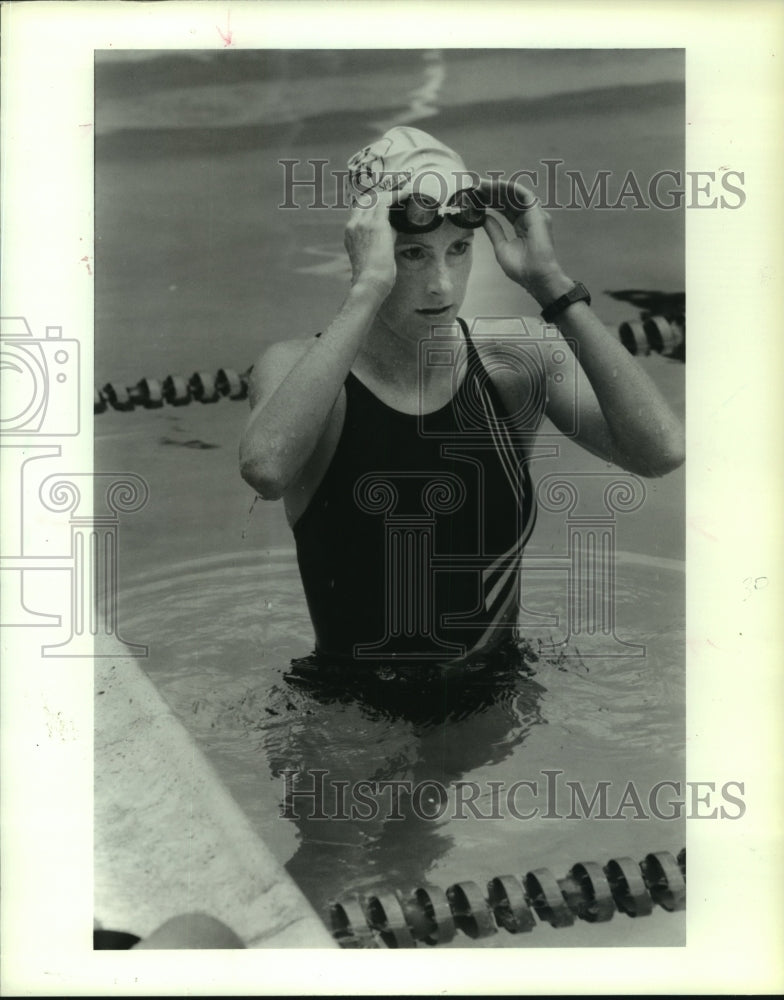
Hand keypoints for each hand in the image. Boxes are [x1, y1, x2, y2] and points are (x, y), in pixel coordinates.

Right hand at [343, 190, 397, 294]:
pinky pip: (386, 202)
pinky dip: (397, 195)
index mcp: (350, 234)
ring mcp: (363, 223)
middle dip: (381, 195)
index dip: (371, 203)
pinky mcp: (376, 225)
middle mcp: (353, 225)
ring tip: (403, 191)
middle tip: (395, 194)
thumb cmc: (372, 277)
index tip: (383, 201)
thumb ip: (378, 240)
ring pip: (376, 198)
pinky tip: (406, 193)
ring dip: (391, 193)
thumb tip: (392, 229)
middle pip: (366, 200)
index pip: (358, 210)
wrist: (370, 283)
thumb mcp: (370, 256)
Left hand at [478, 177, 571, 304]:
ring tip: (481, 185)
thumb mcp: (501, 247)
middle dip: (492, 192)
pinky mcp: (537, 213)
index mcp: (522, 226)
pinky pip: (522, 195)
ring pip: (515, 194)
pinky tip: (494, 186)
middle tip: (475, 187)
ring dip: (498, 188)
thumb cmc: (522, 269)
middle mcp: (530, 218)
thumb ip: (494, 230)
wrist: (536, 277)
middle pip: (509, 199)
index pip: (506, 209)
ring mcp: (535, 214)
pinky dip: (508, 188)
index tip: (476, 197)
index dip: (491, 201)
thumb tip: (485, 217)